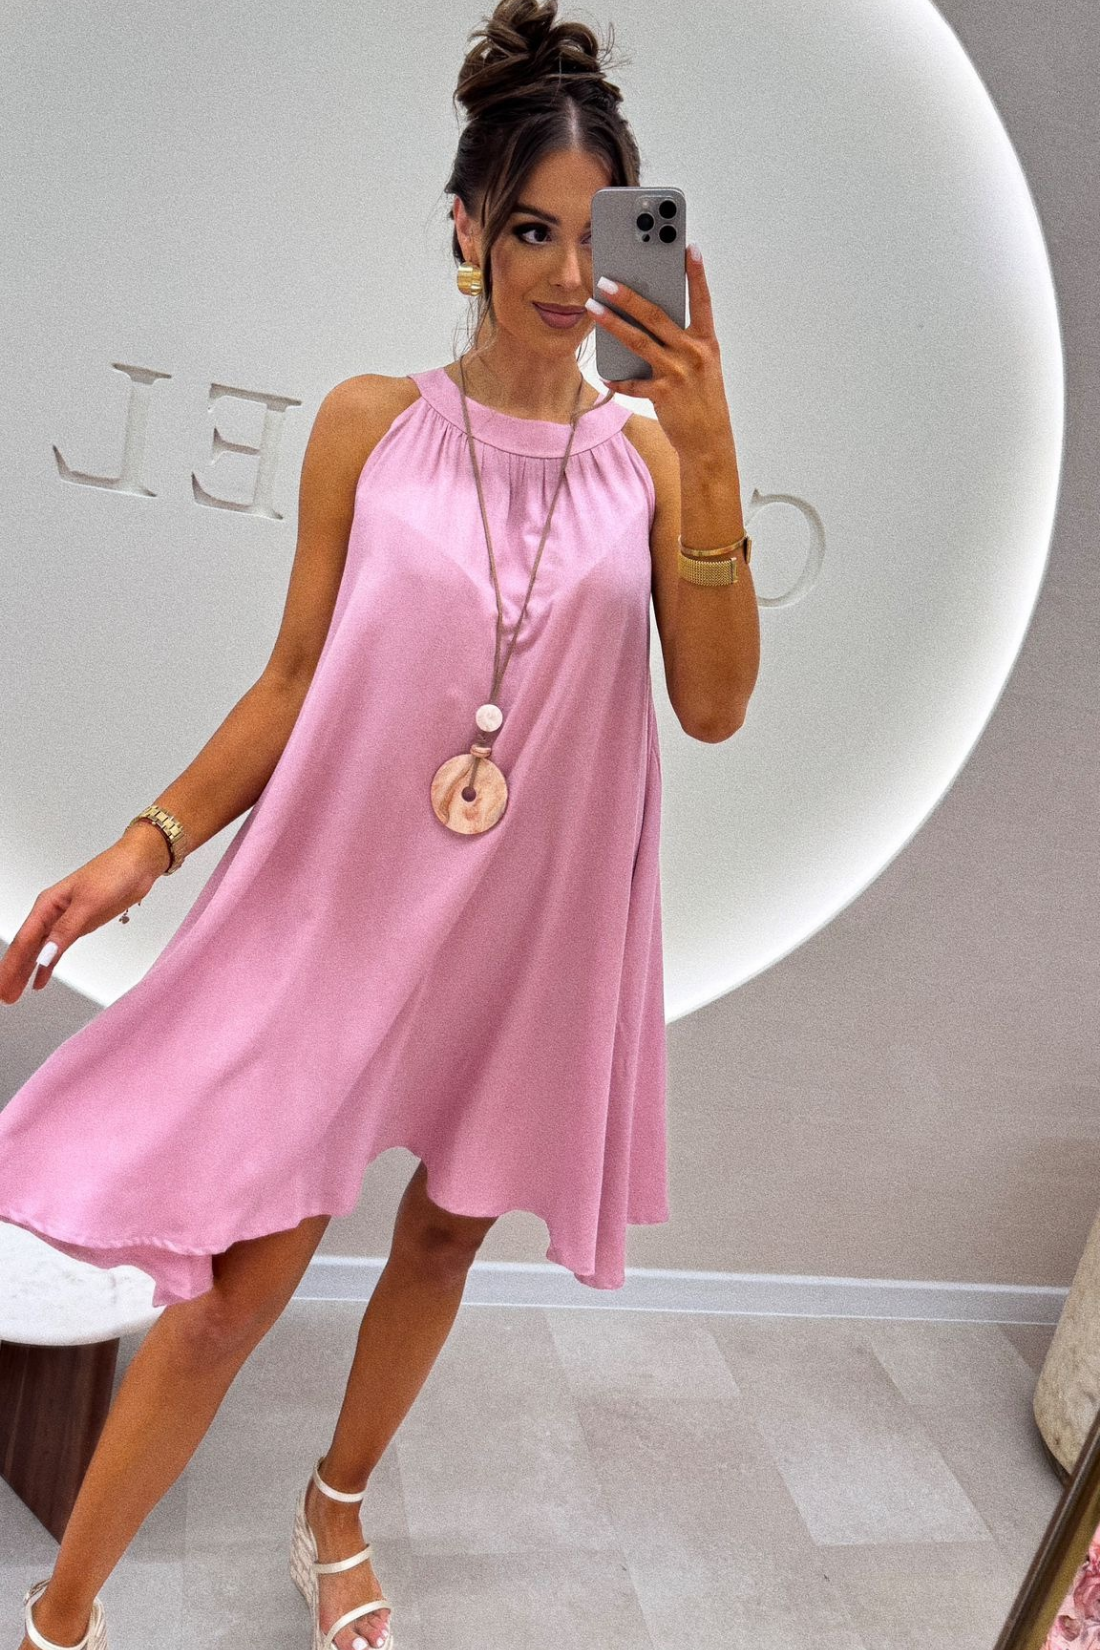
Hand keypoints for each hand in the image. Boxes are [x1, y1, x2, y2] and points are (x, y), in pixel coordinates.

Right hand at [0, 833, 166, 1003]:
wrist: (137, 865)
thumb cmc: (113, 872)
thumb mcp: (89, 902)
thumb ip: (67, 929)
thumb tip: (46, 953)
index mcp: (48, 905)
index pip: (24, 941)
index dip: (12, 966)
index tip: (3, 985)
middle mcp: (52, 913)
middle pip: (27, 948)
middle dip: (13, 972)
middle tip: (5, 996)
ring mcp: (65, 920)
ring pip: (39, 951)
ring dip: (26, 971)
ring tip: (15, 993)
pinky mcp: (79, 926)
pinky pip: (57, 949)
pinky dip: (47, 965)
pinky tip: (40, 979)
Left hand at [587, 245, 734, 455]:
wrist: (709, 440)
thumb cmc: (703, 400)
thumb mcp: (702, 366)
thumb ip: (682, 343)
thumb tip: (651, 321)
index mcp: (706, 343)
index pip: (701, 301)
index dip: (696, 275)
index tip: (688, 249)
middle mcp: (693, 354)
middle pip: (656, 317)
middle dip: (630, 296)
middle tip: (608, 280)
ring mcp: (677, 373)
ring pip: (638, 341)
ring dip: (612, 324)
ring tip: (593, 309)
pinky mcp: (663, 394)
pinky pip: (633, 383)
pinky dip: (618, 380)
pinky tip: (605, 374)